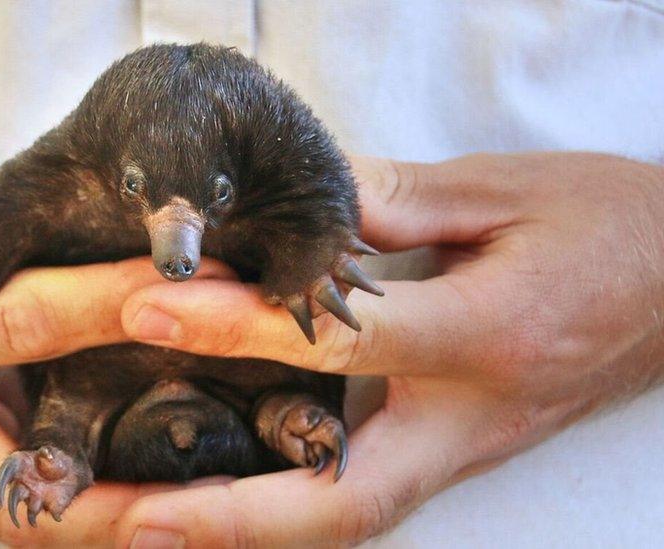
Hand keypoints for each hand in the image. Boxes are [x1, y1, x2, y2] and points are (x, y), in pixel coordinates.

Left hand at [116, 152, 663, 545]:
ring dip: (249, 533)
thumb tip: (283, 198)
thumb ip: (385, 200)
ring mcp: (464, 450)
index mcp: (486, 335)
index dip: (239, 326)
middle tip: (130, 523)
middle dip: (234, 519)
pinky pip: (363, 497)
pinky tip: (222, 501)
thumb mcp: (500, 192)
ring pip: (350, 519)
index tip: (149, 309)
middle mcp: (469, 418)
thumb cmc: (606, 227)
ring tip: (147, 528)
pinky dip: (288, 511)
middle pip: (345, 501)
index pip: (341, 340)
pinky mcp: (456, 454)